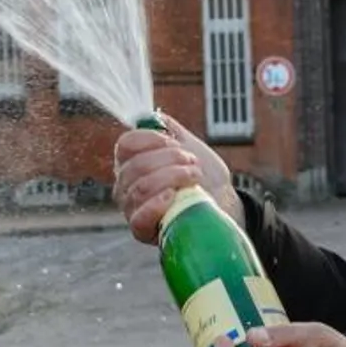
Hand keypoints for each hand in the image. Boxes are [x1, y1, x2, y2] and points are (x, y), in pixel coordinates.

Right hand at [112, 114, 238, 244]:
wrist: (220, 202)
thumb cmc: (203, 176)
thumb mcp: (189, 146)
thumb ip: (170, 129)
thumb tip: (155, 116)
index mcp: (132, 161)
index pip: (125, 144)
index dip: (150, 139)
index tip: (175, 142)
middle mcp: (125, 184)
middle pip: (137, 165)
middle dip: (170, 160)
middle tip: (193, 162)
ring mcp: (130, 208)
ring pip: (141, 187)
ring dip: (173, 178)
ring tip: (194, 177)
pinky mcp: (141, 230)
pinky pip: (139, 216)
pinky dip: (156, 203)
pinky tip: (172, 196)